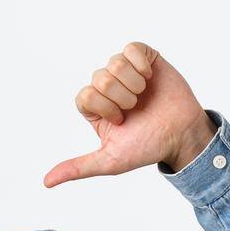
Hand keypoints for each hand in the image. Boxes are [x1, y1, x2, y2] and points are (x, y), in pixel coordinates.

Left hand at [42, 43, 215, 186]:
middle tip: (137, 109)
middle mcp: (107, 88)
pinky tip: (149, 78)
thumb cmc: (148, 147)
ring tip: (145, 94)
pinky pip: (132, 48)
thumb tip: (47, 182)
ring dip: (134, 83)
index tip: (121, 120)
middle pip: (100, 78)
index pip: (85, 95)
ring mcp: (125, 72)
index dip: (105, 108)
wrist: (182, 134)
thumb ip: (79, 167)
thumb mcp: (110, 161)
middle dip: (122, 98)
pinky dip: (141, 64)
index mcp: (95, 108)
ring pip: (115, 63)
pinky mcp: (144, 59)